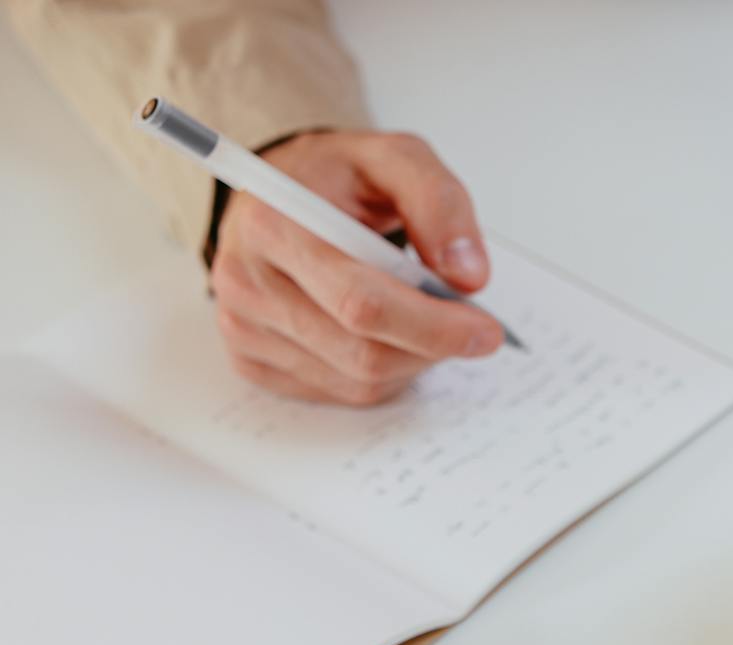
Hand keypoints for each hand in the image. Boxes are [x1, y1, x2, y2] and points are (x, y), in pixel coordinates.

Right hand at [209, 130, 505, 404]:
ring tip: (425, 319)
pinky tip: (389, 335)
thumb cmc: (336, 178)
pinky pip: (341, 393)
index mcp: (273, 224)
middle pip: (363, 354)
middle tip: (475, 330)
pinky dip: (384, 374)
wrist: (278, 195)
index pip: (362, 303)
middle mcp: (244, 282)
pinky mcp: (251, 361)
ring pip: (358, 382)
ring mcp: (243, 328)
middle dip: (432, 347)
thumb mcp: (395, 158)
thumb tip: (468, 277)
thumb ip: (438, 202)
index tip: (486, 329)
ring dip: (412, 361)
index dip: (434, 325)